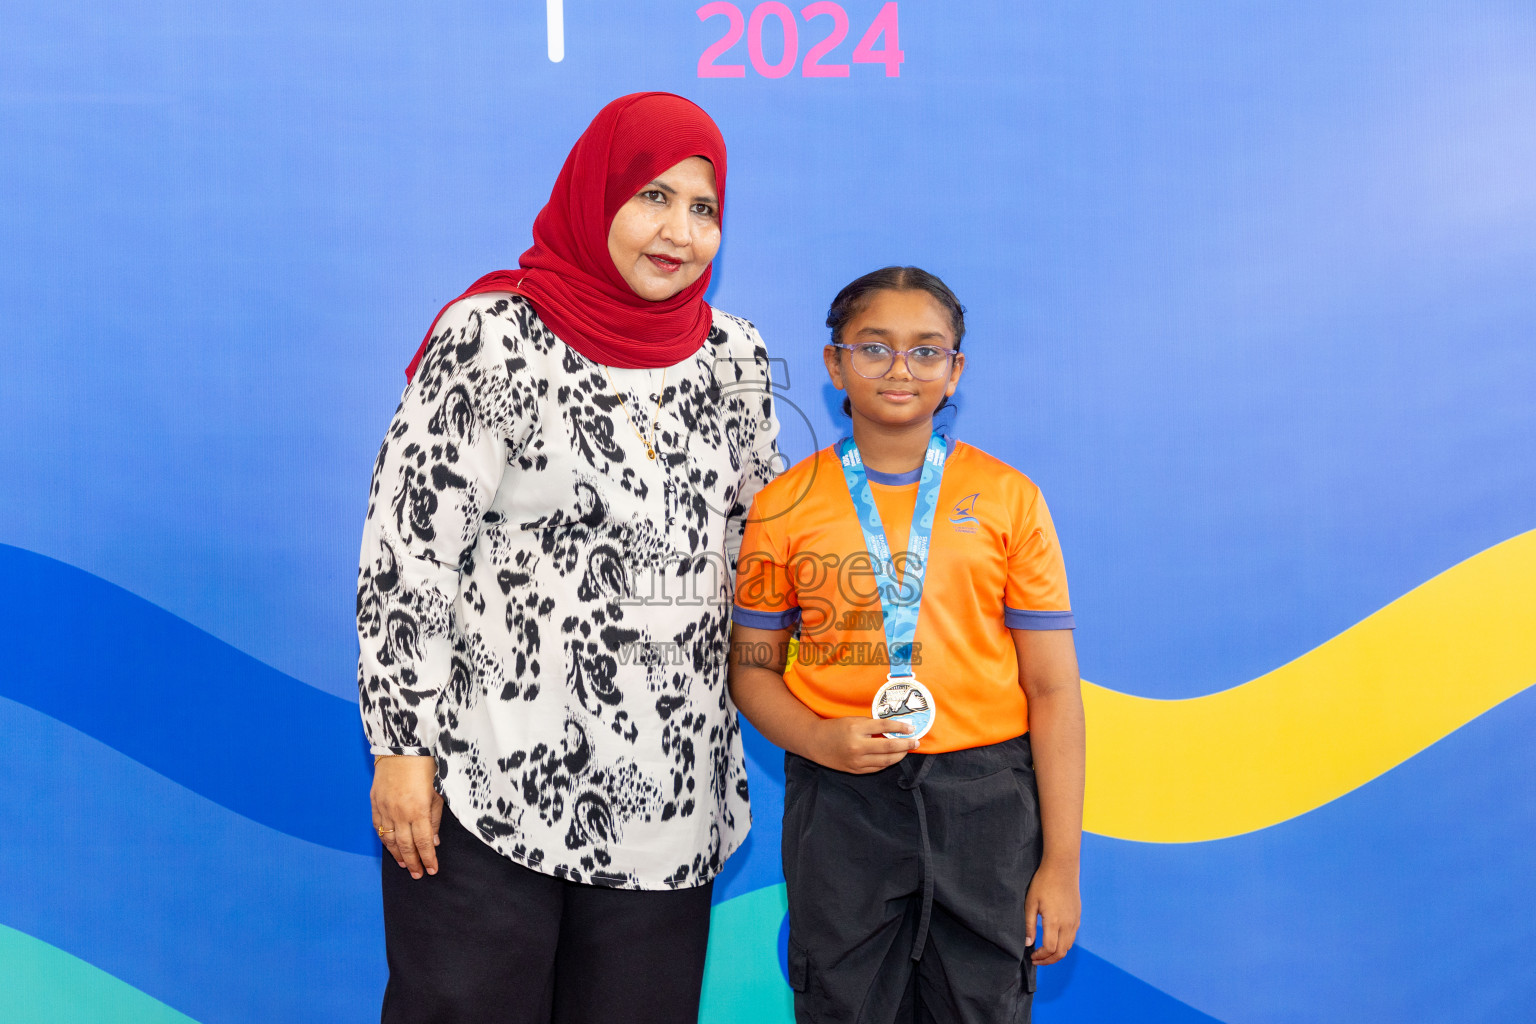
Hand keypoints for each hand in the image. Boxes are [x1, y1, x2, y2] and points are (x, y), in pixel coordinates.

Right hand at [371, 755, 443, 878]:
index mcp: (418, 810)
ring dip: (397, 855)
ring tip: (404, 865)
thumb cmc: (424, 767)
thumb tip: (434, 841)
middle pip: (406, 845)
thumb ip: (434, 818)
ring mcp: (385, 809)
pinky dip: (384, 840)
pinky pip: (378, 827)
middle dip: (413, 863)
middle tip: (418, 875)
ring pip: (390, 839)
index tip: (432, 870)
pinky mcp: (375, 803)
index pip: (424, 842)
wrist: (401, 747)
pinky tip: (390, 847)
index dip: (428, 858)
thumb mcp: (437, 792)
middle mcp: (399, 813)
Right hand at [805, 717, 918, 773]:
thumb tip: (893, 729)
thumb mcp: (853, 720)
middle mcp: (857, 746)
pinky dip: (888, 763)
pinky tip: (893, 757)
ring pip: (886, 760)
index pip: (884, 727)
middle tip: (916, 742)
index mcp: (856, 729)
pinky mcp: (856, 770)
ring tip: (907, 750)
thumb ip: (871, 725)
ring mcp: (857, 760)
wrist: (816, 743)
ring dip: (900, 755)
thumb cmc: (835, 728)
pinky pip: (877, 768)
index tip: (911, 728)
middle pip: (889, 746)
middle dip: (905, 745)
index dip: (900, 726)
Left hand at [1025, 857, 1080, 964]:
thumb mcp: (1031, 903)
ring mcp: (1075, 920)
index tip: (1032, 956)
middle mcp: (1068, 924)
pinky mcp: (1078, 915)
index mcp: (1054, 921)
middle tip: (1037, 959)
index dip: (1041, 957)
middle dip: (1049, 960)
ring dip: (1057, 953)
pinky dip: (1064, 943)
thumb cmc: (1043, 883)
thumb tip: (1028, 943)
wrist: (1062, 867)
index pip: (1050, 949)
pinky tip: (1054, 939)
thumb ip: (1029, 925)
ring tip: (1044, 952)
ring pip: (1069, 945)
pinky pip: (1073, 935)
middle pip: (1061, 952)